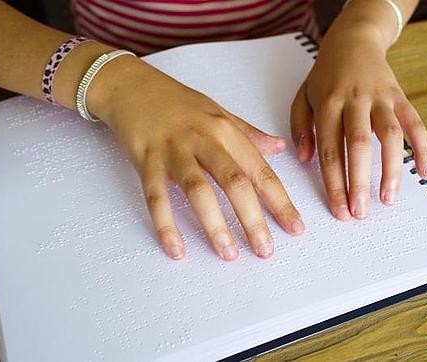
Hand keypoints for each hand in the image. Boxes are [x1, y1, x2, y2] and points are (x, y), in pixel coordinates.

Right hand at [89, 57, 304, 260]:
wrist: (132, 85)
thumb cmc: (178, 103)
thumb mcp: (219, 113)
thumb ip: (249, 134)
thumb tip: (279, 148)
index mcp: (226, 131)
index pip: (260, 171)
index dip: (280, 201)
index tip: (294, 227)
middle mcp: (204, 140)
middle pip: (234, 182)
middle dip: (253, 219)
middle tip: (265, 250)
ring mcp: (174, 150)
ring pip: (198, 190)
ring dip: (215, 225)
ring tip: (228, 254)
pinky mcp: (146, 160)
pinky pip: (156, 197)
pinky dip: (166, 224)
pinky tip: (176, 249)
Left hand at [291, 23, 426, 220]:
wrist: (354, 39)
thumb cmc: (325, 76)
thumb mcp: (303, 97)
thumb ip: (300, 128)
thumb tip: (306, 161)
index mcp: (327, 104)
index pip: (329, 149)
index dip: (334, 183)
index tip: (338, 210)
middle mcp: (354, 100)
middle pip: (358, 145)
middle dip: (359, 182)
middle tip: (360, 213)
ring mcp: (381, 97)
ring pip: (390, 135)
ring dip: (392, 170)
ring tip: (388, 199)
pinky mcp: (400, 96)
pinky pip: (415, 123)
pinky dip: (423, 148)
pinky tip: (425, 173)